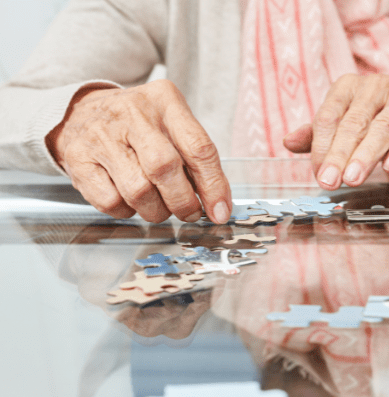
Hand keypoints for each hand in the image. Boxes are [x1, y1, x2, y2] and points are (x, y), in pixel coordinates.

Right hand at [46, 80, 231, 223]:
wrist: (81, 111)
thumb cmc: (138, 124)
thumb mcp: (171, 125)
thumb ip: (195, 159)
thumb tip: (217, 205)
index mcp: (165, 101)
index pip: (198, 147)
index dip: (213, 185)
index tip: (220, 210)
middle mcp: (132, 114)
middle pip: (165, 168)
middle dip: (183, 202)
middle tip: (189, 213)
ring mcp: (101, 136)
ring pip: (138, 191)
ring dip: (156, 211)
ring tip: (159, 206)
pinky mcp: (78, 159)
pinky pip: (110, 201)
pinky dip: (126, 211)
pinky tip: (130, 200)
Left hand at [283, 73, 388, 189]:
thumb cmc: (373, 127)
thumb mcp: (340, 130)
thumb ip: (315, 137)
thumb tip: (289, 142)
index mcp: (348, 87)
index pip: (330, 115)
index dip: (322, 147)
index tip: (319, 173)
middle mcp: (375, 87)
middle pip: (353, 123)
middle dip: (340, 155)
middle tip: (331, 180)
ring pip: (382, 128)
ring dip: (366, 155)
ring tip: (354, 177)